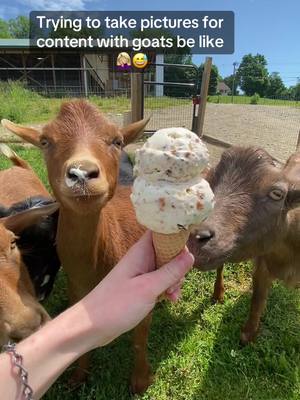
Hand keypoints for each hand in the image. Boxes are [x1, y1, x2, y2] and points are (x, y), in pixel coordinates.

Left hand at [81, 230, 193, 348]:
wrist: (92, 326)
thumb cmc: (117, 304)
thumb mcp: (149, 288)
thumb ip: (171, 271)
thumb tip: (191, 256)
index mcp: (141, 251)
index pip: (162, 231)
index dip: (177, 236)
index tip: (187, 253)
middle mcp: (141, 258)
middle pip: (168, 251)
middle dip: (179, 266)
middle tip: (176, 283)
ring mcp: (141, 272)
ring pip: (166, 268)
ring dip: (174, 281)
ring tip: (171, 296)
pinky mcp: (141, 286)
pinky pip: (160, 281)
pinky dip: (167, 289)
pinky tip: (169, 301)